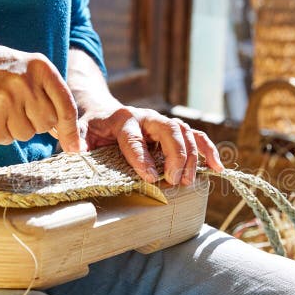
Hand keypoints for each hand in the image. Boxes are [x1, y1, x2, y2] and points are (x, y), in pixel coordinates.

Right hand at [0, 38, 80, 150]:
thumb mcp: (25, 70)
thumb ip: (47, 95)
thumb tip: (66, 133)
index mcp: (40, 67)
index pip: (66, 106)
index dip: (71, 131)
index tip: (76, 149)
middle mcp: (26, 83)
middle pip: (46, 124)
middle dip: (34, 122)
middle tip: (15, 105)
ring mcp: (7, 100)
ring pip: (26, 134)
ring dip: (14, 127)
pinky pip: (5, 139)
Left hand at [78, 103, 223, 184]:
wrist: (101, 112)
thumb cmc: (90, 127)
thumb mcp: (78, 131)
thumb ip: (77, 140)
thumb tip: (76, 150)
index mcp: (122, 119)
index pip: (134, 138)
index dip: (143, 158)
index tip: (151, 178)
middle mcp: (146, 117)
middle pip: (168, 130)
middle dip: (175, 155)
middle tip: (175, 180)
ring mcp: (162, 123)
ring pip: (185, 132)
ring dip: (192, 156)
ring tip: (189, 181)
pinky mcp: (173, 131)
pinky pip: (196, 137)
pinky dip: (208, 151)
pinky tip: (217, 168)